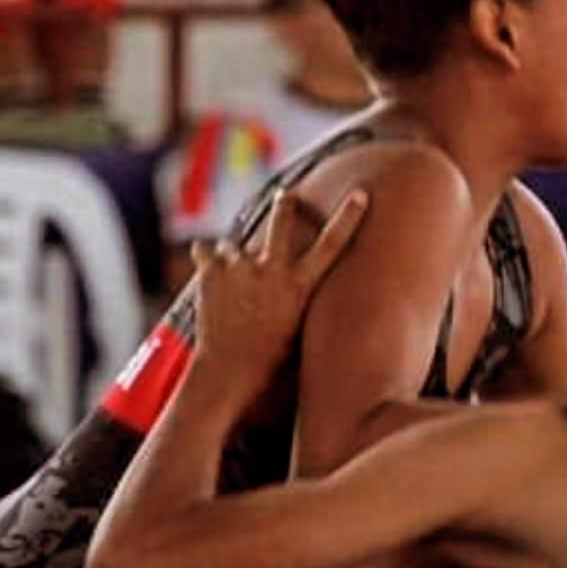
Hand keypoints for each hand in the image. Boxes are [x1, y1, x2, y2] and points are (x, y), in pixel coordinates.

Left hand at [193, 187, 366, 398]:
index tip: (360, 195)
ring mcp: (240, 267)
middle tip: (288, 197)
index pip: (332, 244)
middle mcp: (272, 269)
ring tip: (231, 291)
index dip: (349, 217)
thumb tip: (296, 275)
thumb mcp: (297, 328)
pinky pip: (206, 252)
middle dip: (286, 204)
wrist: (228, 373)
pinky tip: (210, 280)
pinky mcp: (211, 270)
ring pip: (235, 246)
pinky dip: (207, 261)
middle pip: (282, 220)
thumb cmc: (269, 360)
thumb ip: (296, 295)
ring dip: (233, 260)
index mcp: (300, 286)